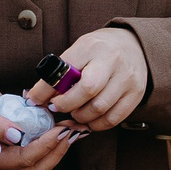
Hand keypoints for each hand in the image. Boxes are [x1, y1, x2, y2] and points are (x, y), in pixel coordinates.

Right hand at [0, 73, 77, 169]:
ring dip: (57, 150)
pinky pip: (34, 151)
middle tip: (73, 132)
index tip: (60, 130)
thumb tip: (17, 136)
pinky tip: (60, 127)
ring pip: (37, 165)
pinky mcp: (12, 146)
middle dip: (57, 152)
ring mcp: (6, 154)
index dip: (44, 147)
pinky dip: (50, 142)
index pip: (21, 160)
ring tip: (72, 130)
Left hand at [28, 27, 150, 131]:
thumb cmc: (98, 51)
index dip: (48, 91)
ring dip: (81, 117)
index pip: (66, 73)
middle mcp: (112, 61)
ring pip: (99, 109)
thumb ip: (59, 73)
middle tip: (58, 107)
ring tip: (75, 112)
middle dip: (66, 106)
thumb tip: (34, 98)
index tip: (40, 101)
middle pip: (87, 91)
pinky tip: (90, 119)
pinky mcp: (136, 94)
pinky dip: (97, 124)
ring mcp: (127, 78)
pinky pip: (113, 119)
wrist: (134, 45)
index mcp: (91, 47)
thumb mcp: (77, 52)